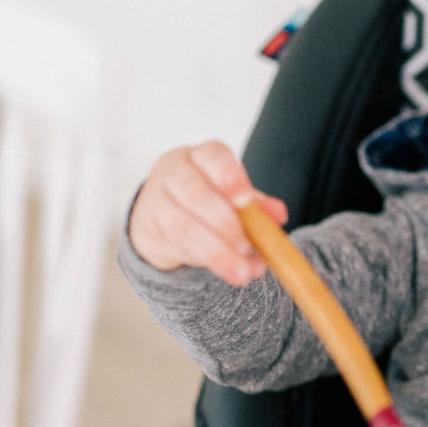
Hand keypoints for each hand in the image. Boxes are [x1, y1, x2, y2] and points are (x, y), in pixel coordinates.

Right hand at [127, 141, 288, 285]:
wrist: (161, 216)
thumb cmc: (207, 200)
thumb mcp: (234, 198)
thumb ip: (257, 205)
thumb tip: (278, 214)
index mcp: (201, 156)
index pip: (212, 155)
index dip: (229, 177)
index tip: (245, 200)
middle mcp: (174, 172)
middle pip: (193, 191)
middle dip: (224, 222)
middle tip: (247, 246)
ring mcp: (156, 199)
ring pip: (181, 225)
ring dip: (216, 251)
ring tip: (242, 271)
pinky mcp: (148, 229)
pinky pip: (176, 247)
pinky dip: (205, 261)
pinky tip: (227, 269)